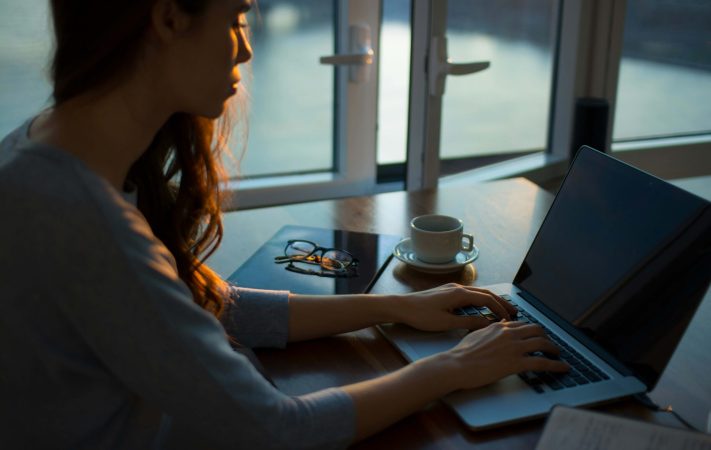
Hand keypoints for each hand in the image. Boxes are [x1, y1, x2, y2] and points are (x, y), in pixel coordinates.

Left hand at [394, 283, 517, 331]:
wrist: (401, 306)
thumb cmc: (421, 315)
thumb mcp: (447, 323)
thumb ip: (468, 323)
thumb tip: (487, 323)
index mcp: (459, 294)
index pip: (487, 299)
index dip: (500, 309)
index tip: (509, 318)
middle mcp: (458, 288)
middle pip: (485, 293)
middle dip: (501, 302)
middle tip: (514, 311)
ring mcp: (452, 288)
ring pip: (477, 293)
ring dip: (491, 300)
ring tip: (501, 310)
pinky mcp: (446, 292)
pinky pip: (469, 294)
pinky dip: (480, 300)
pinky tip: (482, 308)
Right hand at [442, 321, 568, 390]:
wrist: (457, 365)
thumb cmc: (462, 353)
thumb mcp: (476, 334)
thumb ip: (489, 329)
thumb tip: (498, 325)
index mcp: (499, 327)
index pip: (523, 324)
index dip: (533, 330)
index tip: (537, 336)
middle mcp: (509, 334)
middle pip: (537, 330)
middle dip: (546, 336)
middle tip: (550, 344)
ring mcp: (514, 348)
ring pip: (543, 343)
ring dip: (554, 349)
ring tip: (558, 355)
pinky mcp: (517, 363)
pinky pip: (543, 362)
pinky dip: (556, 365)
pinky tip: (563, 368)